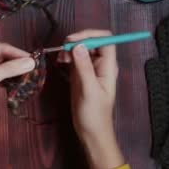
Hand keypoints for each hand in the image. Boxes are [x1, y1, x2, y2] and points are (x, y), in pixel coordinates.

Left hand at [0, 42, 34, 132]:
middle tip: (35, 68)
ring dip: (15, 70)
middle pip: (4, 55)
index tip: (35, 60)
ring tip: (30, 75)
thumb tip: (31, 62)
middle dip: (18, 62)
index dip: (18, 53)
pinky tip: (20, 81)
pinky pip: (2, 73)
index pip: (2, 48)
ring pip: (4, 64)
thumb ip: (9, 69)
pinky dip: (10, 77)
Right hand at [58, 30, 124, 168]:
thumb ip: (84, 67)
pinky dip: (67, 56)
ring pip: (82, 49)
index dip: (91, 35)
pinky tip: (60, 62)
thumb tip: (78, 45)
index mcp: (108, 66)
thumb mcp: (89, 90)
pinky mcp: (80, 74)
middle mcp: (100, 64)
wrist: (91, 133)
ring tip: (60, 57)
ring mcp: (90, 69)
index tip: (74, 40)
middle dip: (78, 41)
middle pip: (92, 41)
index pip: (105, 40)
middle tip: (63, 48)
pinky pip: (74, 58)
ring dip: (70, 49)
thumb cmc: (94, 114)